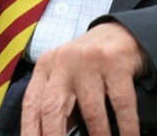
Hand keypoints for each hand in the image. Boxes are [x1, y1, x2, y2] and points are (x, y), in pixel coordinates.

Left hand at [21, 21, 148, 135]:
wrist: (121, 31)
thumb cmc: (90, 63)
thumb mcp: (66, 76)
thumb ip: (58, 104)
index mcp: (47, 67)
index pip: (31, 105)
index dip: (30, 133)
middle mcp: (64, 62)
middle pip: (52, 109)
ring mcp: (90, 60)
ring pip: (91, 110)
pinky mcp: (115, 61)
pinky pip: (121, 103)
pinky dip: (126, 127)